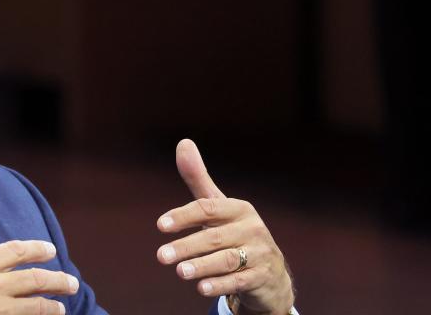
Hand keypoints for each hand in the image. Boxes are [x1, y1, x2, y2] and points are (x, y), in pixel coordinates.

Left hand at [155, 140, 293, 313]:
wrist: (270, 272)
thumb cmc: (235, 234)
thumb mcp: (218, 207)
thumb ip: (198, 180)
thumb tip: (183, 142)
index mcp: (239, 209)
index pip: (207, 208)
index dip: (183, 216)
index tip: (160, 226)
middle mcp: (252, 229)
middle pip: (214, 237)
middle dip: (186, 246)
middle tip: (161, 256)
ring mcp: (260, 253)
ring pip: (227, 260)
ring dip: (202, 266)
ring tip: (180, 272)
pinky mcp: (262, 277)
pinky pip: (239, 281)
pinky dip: (220, 284)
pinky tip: (201, 288)